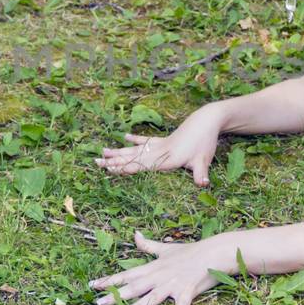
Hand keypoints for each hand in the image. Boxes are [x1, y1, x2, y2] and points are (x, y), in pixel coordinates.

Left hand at [89, 231, 236, 304]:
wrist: (213, 252)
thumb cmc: (189, 251)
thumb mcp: (165, 248)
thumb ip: (147, 245)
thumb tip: (134, 234)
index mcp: (152, 268)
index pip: (126, 274)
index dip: (109, 279)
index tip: (92, 285)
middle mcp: (159, 276)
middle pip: (134, 287)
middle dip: (115, 294)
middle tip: (98, 303)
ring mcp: (172, 284)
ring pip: (153, 296)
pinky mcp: (187, 291)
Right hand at [94, 107, 221, 186]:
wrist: (207, 120)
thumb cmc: (206, 142)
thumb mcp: (204, 159)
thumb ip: (201, 173)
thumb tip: (203, 184)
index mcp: (166, 158)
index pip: (141, 165)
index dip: (125, 168)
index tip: (110, 170)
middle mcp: (159, 151)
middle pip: (132, 157)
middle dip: (114, 161)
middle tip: (96, 162)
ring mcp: (160, 144)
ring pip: (135, 149)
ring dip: (119, 151)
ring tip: (102, 151)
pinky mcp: (164, 139)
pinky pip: (146, 140)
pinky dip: (135, 139)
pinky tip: (124, 136)